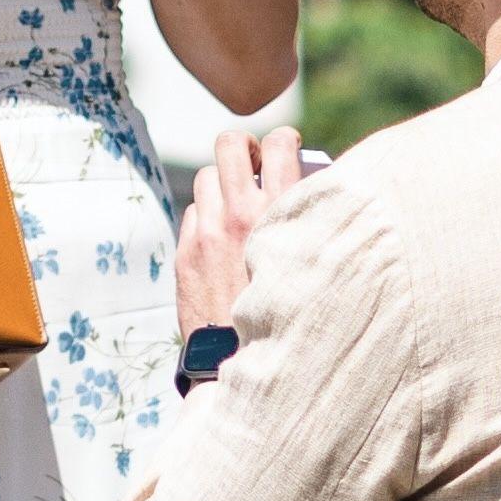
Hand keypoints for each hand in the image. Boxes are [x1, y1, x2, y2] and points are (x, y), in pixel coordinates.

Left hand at [173, 127, 320, 334]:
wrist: (248, 361)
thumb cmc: (295, 311)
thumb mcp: (314, 258)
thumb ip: (309, 220)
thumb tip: (309, 189)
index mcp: (281, 209)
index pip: (279, 143)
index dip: (285, 139)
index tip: (287, 149)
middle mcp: (241, 213)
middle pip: (229, 145)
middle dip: (243, 149)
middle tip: (253, 166)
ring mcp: (208, 232)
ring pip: (205, 177)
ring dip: (221, 184)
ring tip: (235, 203)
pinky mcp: (186, 253)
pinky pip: (192, 213)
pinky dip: (205, 217)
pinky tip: (220, 237)